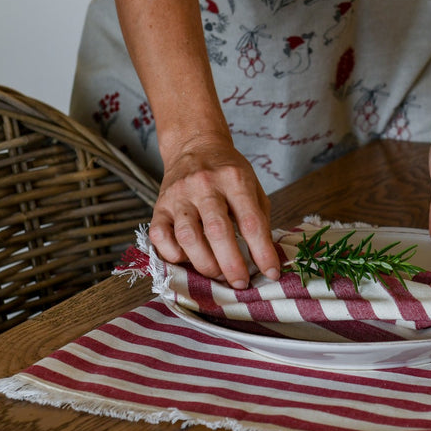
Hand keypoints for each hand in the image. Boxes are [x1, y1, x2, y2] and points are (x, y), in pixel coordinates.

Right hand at [148, 137, 280, 287]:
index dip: (262, 252)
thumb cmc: (228, 173)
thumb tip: (267, 259)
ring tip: (218, 274)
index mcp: (234, 179)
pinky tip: (188, 260)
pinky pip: (160, 237)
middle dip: (232, 264)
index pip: (251, 221)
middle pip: (217, 231)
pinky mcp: (159, 206)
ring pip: (188, 237)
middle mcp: (204, 185)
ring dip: (205, 264)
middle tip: (241, 284)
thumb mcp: (252, 187)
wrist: (194, 146)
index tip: (271, 273)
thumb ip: (260, 220)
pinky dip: (173, 255)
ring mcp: (178, 196)